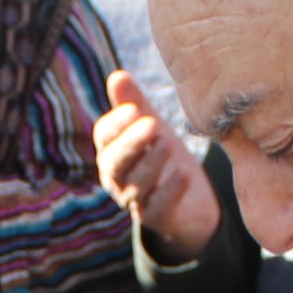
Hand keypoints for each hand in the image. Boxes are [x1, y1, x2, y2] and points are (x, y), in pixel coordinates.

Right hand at [93, 70, 222, 256]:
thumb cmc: (161, 153)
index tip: (134, 108)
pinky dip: (170, 192)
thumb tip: (117, 75)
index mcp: (111, 150)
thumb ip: (134, 103)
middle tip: (152, 125)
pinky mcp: (155, 217)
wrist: (187, 198)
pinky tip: (184, 175)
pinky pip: (158, 207)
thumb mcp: (150, 125)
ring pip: (136, 185)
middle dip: (132, 143)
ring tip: (168, 143)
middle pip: (115, 162)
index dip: (117, 123)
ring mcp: (134, 200)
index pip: (105, 136)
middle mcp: (116, 177)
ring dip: (152, 163)